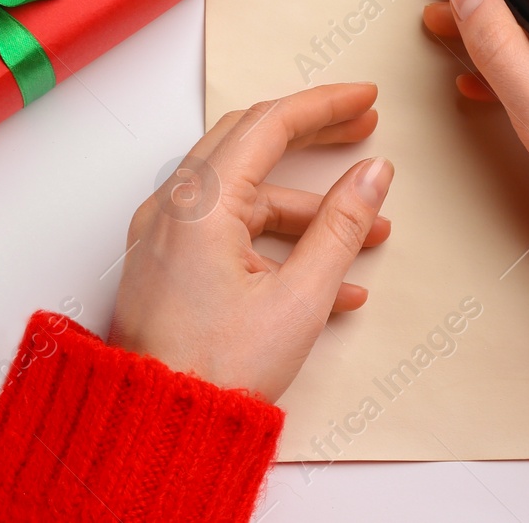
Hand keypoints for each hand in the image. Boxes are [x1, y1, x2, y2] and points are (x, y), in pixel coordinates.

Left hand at [108, 82, 392, 401]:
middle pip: (251, 142)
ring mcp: (164, 234)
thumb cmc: (214, 372)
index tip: (367, 98)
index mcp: (200, 202)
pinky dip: (276, 241)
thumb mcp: (299, 299)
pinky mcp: (166, 264)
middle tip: (363, 129)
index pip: (269, 123)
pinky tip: (330, 281)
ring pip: (244, 194)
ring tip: (367, 233)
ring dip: (306, 207)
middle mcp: (173, 206)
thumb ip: (342, 227)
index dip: (325, 105)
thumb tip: (374, 173)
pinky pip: (226, 231)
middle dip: (313, 135)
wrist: (154, 430)